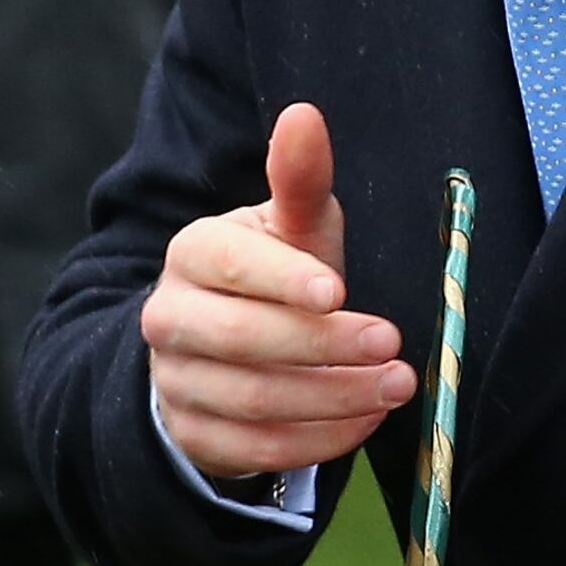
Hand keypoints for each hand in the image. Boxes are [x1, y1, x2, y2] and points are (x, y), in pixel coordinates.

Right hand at [142, 103, 415, 478]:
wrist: (220, 349)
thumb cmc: (273, 275)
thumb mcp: (291, 226)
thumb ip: (299, 178)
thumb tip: (304, 115)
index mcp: (191, 254)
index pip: (228, 266)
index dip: (282, 280)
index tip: (338, 290)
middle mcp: (168, 319)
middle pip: (242, 339)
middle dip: (323, 345)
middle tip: (391, 344)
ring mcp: (176, 383)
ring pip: (255, 400)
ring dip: (335, 397)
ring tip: (396, 384)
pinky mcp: (195, 437)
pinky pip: (258, 449)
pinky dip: (319, 440)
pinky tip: (366, 418)